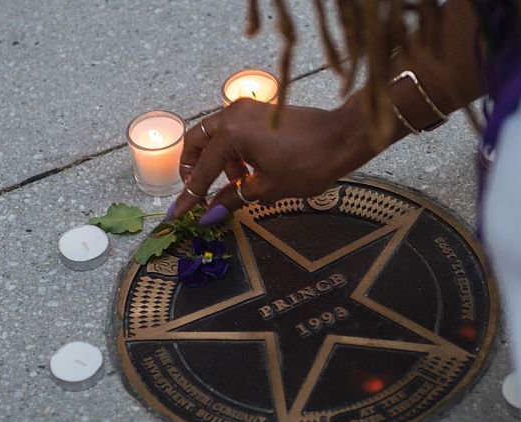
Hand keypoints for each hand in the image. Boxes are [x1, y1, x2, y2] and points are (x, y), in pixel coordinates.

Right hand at [168, 97, 374, 224]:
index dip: (190, 196)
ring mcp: (248, 109)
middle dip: (195, 169)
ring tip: (240, 187)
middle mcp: (233, 115)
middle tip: (199, 192)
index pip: (202, 171)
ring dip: (220, 162)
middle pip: (198, 142)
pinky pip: (237, 131)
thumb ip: (234, 198)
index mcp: (230, 134)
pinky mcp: (262, 111)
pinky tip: (253, 174)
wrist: (343, 138)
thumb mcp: (269, 187)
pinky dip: (236, 152)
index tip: (177, 214)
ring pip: (217, 136)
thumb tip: (211, 213)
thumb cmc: (309, 163)